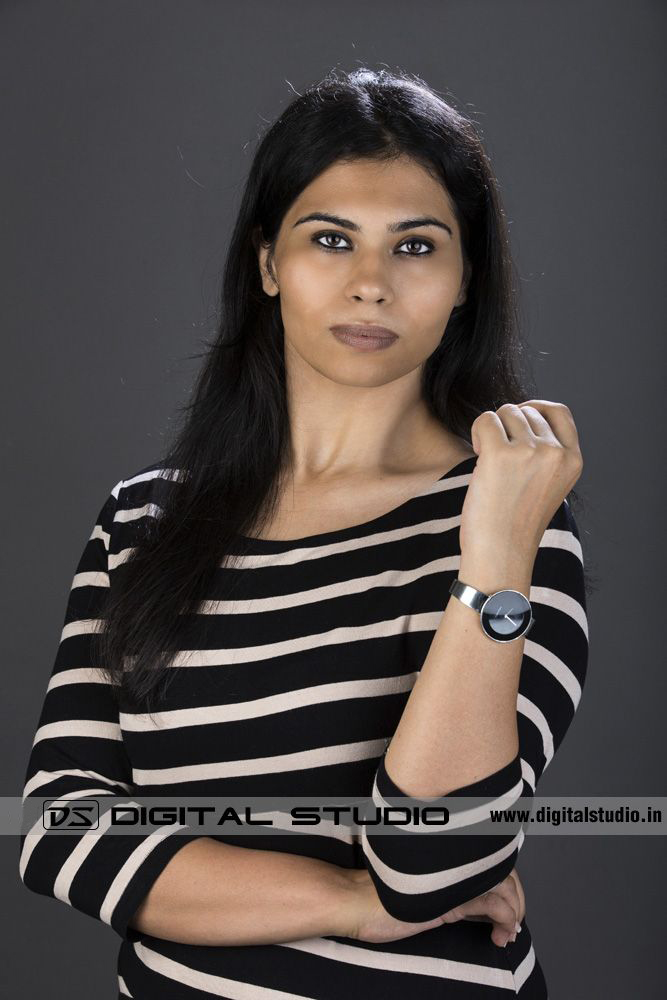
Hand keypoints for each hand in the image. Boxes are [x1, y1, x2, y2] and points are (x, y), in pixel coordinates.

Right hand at [345, 867, 524, 947]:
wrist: (355, 901)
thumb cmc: (379, 898)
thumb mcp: (420, 891)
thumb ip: (445, 888)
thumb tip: (474, 904)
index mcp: (448, 854)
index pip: (492, 857)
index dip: (508, 880)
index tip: (510, 910)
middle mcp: (454, 859)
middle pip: (504, 867)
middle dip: (517, 899)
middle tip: (514, 925)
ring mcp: (453, 875)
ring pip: (504, 884)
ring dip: (515, 912)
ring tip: (508, 934)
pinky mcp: (450, 897)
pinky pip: (493, 904)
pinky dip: (507, 921)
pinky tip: (500, 936)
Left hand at [460, 401, 582, 562]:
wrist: (501, 555)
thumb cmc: (516, 525)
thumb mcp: (548, 486)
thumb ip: (547, 454)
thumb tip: (524, 414)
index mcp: (573, 461)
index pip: (559, 412)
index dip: (535, 409)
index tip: (517, 424)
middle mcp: (555, 453)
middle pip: (526, 411)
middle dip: (507, 427)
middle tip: (498, 459)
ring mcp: (530, 452)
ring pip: (505, 412)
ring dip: (491, 430)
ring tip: (488, 461)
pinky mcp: (501, 454)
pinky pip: (485, 420)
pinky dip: (477, 432)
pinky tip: (478, 456)